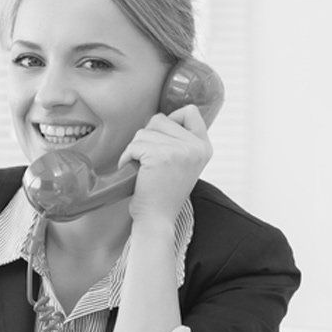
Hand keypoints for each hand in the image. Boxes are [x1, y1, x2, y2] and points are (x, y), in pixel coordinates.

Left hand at [118, 105, 211, 224]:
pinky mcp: (161, 155)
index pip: (190, 111)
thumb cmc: (163, 193)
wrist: (157, 219)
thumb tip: (159, 118)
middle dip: (147, 138)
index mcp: (204, 147)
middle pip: (161, 119)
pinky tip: (133, 172)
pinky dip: (127, 157)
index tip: (163, 140)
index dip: (171, 119)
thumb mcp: (184, 163)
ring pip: (144, 131)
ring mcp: (180, 150)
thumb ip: (181, 141)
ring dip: (136, 149)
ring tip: (142, 169)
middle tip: (149, 161)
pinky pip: (134, 144)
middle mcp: (196, 147)